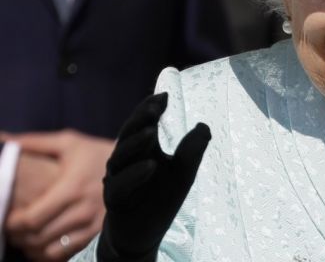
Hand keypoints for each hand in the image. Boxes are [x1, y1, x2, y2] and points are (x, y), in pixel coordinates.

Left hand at [3, 130, 113, 260]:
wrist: (134, 164)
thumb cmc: (95, 153)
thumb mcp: (68, 143)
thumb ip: (34, 143)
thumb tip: (4, 140)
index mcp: (71, 188)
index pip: (33, 219)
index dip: (14, 223)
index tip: (9, 218)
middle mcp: (83, 210)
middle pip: (39, 237)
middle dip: (20, 236)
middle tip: (14, 229)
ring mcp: (93, 224)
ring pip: (52, 250)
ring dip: (34, 247)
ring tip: (29, 236)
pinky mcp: (100, 233)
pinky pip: (68, 253)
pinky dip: (51, 253)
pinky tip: (47, 242)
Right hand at [97, 93, 210, 261]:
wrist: (144, 234)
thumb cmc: (162, 198)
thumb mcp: (184, 172)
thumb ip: (192, 149)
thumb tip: (204, 125)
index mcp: (143, 148)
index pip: (143, 122)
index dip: (151, 108)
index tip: (165, 95)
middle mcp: (126, 160)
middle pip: (129, 133)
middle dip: (141, 118)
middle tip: (155, 106)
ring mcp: (117, 178)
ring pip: (121, 156)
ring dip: (136, 142)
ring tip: (152, 131)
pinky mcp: (114, 200)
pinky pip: (121, 185)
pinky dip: (135, 174)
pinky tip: (151, 165)